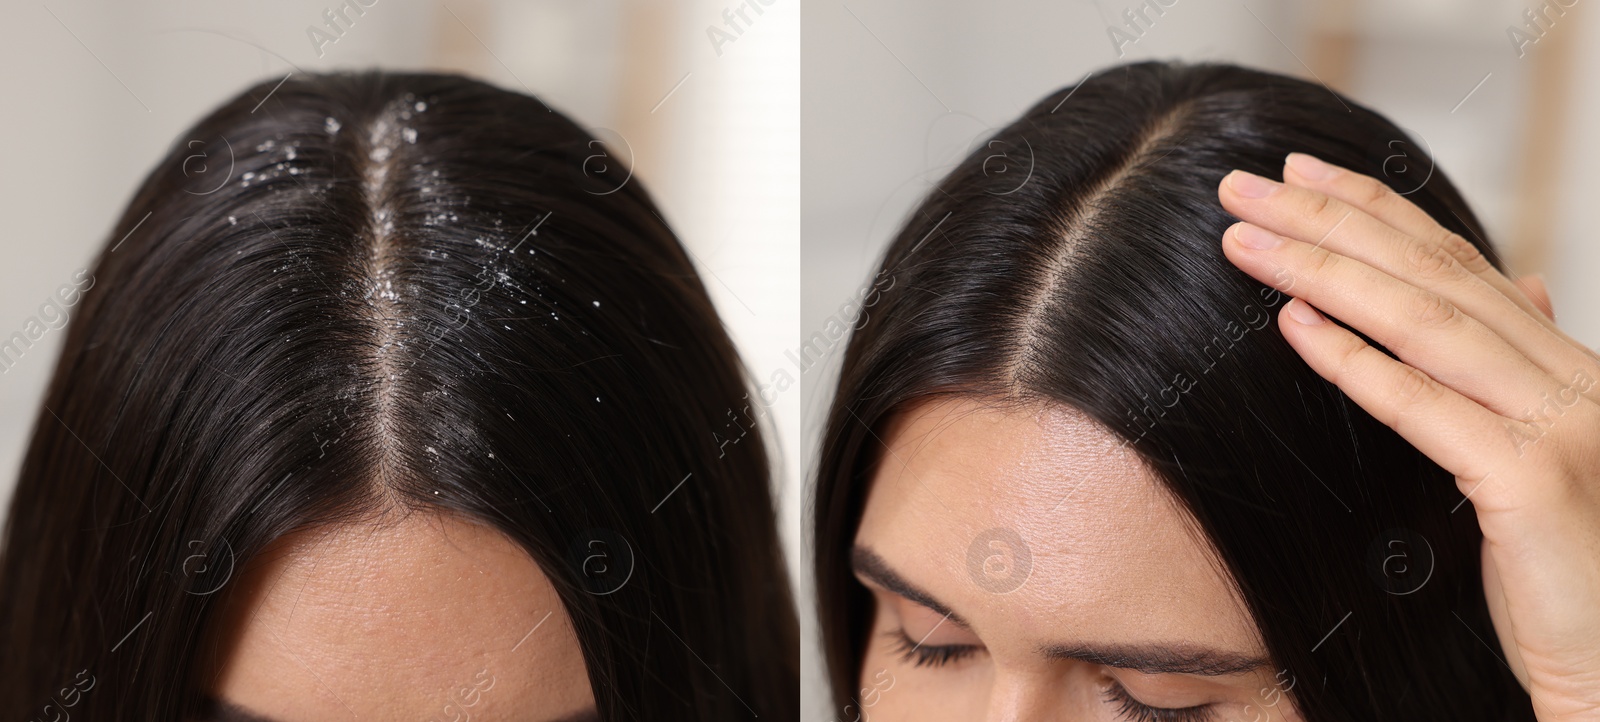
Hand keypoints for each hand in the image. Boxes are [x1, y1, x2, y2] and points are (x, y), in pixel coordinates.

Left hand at [1217, 153, 1599, 720]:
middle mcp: (1574, 379)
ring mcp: (1564, 427)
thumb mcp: (1544, 452)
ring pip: (1425, 324)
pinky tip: (1292, 325)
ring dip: (1323, 272)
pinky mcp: (1538, 485)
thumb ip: (1521, 373)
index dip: (1378, 209)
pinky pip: (1428, 410)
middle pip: (1433, 275)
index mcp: (1568, 366)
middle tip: (1245, 183)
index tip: (1301, 173)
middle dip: (1331, 221)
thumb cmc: (1569, 570)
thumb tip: (1521, 285)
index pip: (1459, 263)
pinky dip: (1356, 362)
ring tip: (1244, 239)